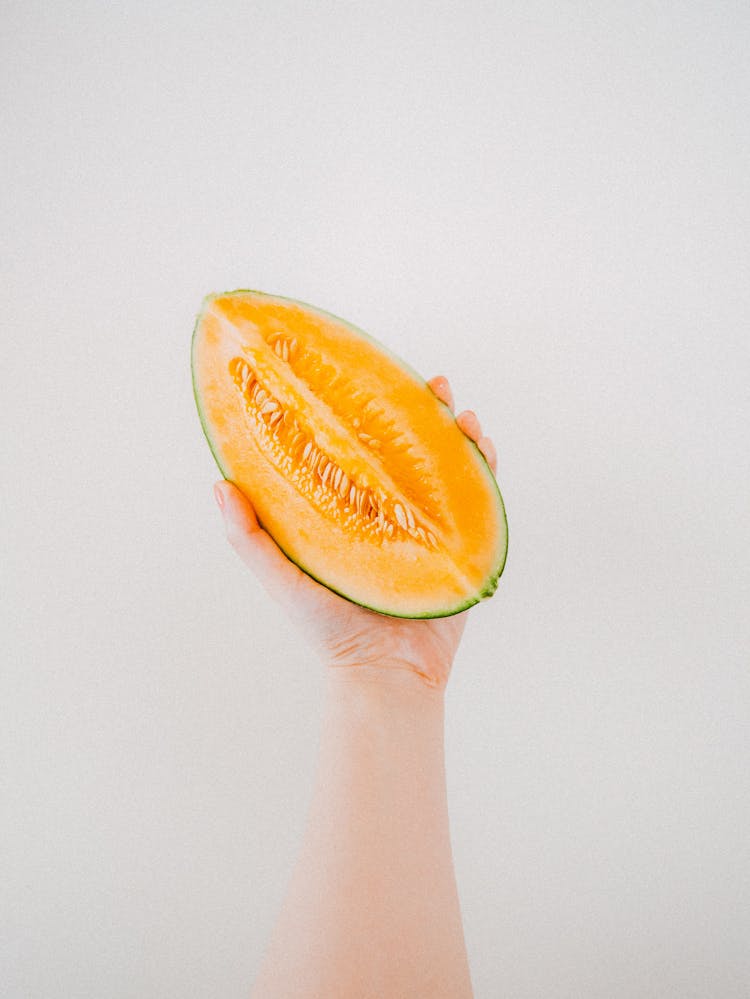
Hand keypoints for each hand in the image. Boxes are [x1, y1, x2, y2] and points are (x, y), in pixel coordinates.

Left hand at [213, 376, 497, 689]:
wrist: (385, 673)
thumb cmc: (328, 629)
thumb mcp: (281, 577)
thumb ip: (248, 536)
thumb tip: (220, 482)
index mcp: (354, 512)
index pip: (361, 449)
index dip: (367, 412)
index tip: (365, 376)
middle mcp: (393, 513)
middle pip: (411, 448)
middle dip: (423, 412)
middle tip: (430, 383)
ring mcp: (430, 527)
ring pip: (449, 467)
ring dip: (459, 433)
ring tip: (460, 411)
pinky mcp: (462, 547)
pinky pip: (479, 501)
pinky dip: (485, 470)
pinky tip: (483, 447)